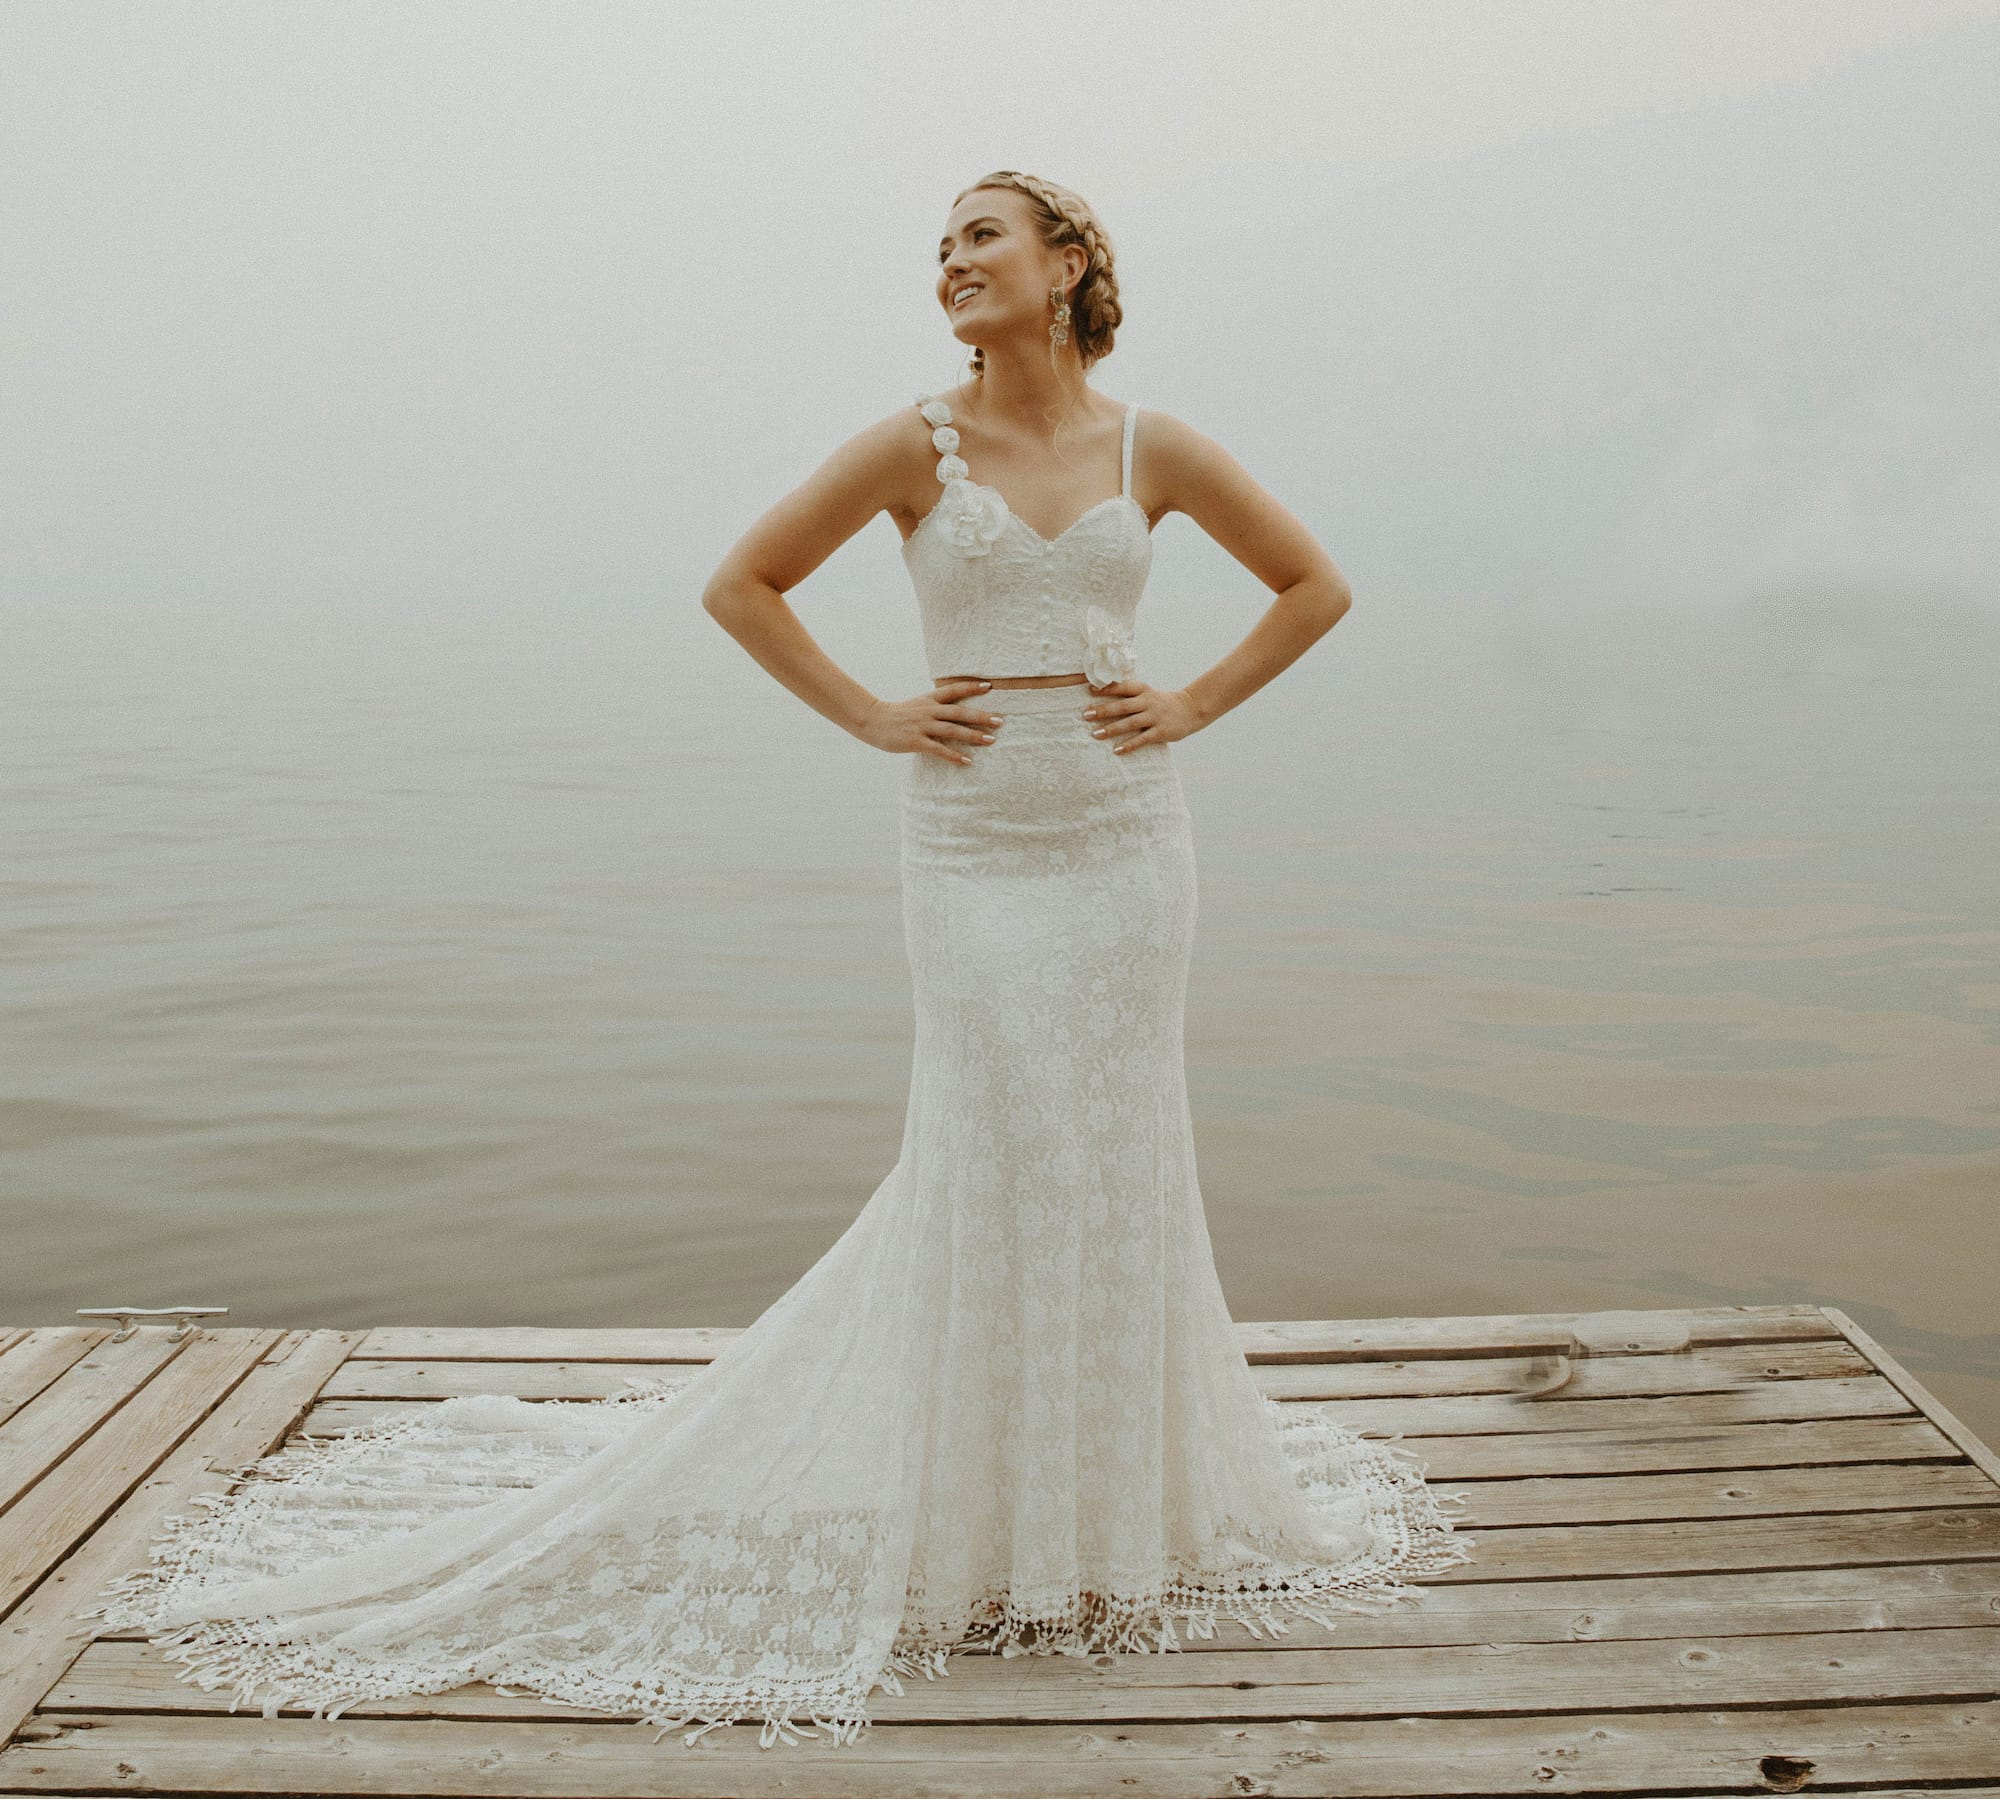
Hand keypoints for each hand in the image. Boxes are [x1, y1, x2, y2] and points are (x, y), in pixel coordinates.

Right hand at [853, 678, 1001, 766]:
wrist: (872, 721)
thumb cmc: (898, 715)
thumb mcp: (918, 704)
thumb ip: (936, 705)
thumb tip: (957, 708)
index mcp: (929, 699)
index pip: (954, 690)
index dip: (971, 687)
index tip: (990, 686)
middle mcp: (928, 710)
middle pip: (959, 712)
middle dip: (981, 716)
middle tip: (1000, 721)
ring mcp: (922, 725)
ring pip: (952, 730)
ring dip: (973, 735)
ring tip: (991, 740)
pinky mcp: (915, 741)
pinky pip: (939, 749)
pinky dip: (954, 755)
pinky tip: (967, 761)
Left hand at [1082, 680, 1201, 752]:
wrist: (1190, 709)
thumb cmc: (1161, 702)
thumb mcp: (1147, 693)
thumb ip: (1129, 693)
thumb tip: (1102, 691)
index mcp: (1143, 690)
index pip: (1123, 687)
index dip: (1107, 688)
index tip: (1089, 690)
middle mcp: (1148, 702)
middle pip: (1123, 706)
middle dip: (1103, 710)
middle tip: (1086, 715)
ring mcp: (1155, 717)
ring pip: (1130, 723)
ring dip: (1112, 729)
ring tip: (1095, 734)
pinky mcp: (1161, 732)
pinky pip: (1142, 739)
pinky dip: (1129, 745)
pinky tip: (1116, 751)